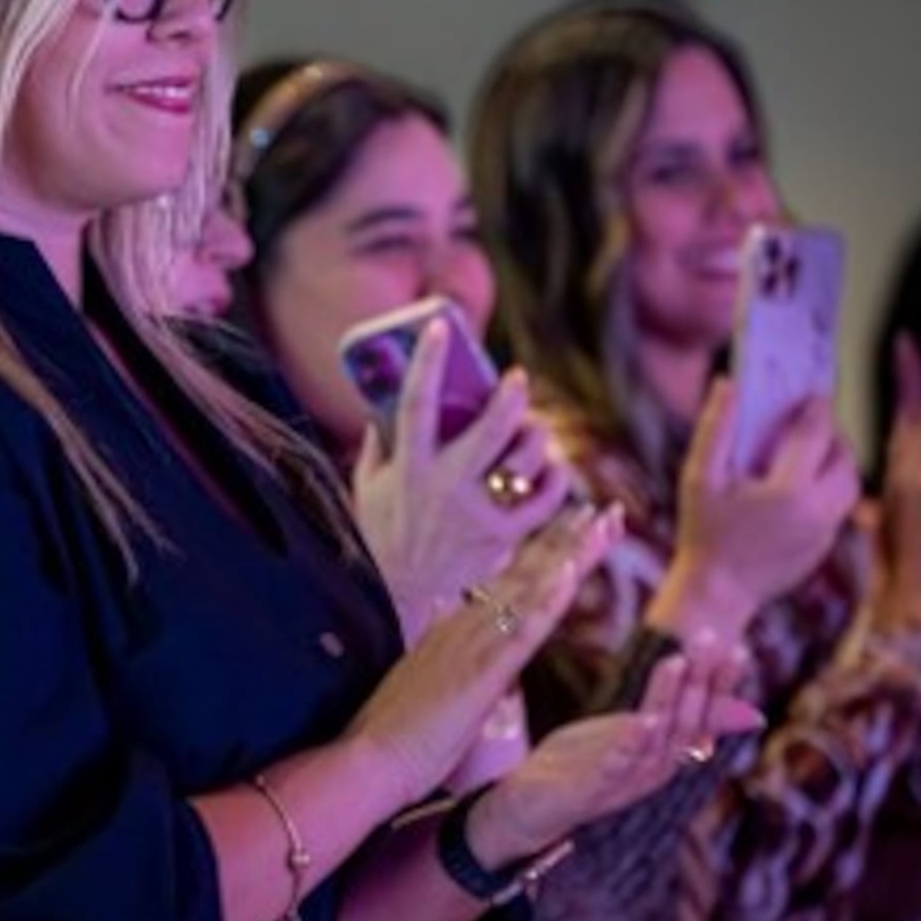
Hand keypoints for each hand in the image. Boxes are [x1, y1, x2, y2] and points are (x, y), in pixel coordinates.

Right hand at [345, 500, 622, 804]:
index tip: (574, 523)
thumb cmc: (391, 728)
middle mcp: (464, 625)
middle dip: (567, 539)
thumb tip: (436, 604)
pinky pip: (523, 631)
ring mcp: (472, 645)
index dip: (543, 549)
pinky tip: (569, 573)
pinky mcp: (481, 674)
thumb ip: (432, 637)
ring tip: (602, 521)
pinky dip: (548, 599)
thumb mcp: (417, 671)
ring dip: (568, 554)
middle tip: (605, 508)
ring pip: (530, 590)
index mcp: (453, 627)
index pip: (508, 579)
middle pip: (525, 573)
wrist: (366, 758)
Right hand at [353, 321, 569, 637]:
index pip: (415, 405)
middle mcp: (443, 489)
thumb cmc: (383, 527)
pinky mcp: (502, 538)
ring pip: (522, 462)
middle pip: (487, 432)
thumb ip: (379, 441)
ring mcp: (476, 514)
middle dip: (509, 399)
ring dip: (535, 438)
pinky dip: (553, 480)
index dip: (428, 363)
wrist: (400, 592)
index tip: (441, 328)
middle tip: (518, 378)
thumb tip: (387, 396)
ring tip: (533, 429)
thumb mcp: (367, 482)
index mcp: (408, 468)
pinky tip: (552, 468)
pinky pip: (542, 500)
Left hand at [467, 645, 763, 862]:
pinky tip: (643, 720)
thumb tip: (750, 711)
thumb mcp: (638, 733)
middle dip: (698, 680)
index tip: (737, 647)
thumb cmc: (588, 764)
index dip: (720, 684)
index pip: (703, 716)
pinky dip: (632, 742)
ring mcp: (626, 781)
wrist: (533, 808)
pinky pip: (617, 764)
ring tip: (676, 663)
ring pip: (655, 738)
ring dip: (666, 698)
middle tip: (706, 639)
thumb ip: (678, 716)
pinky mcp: (592, 789)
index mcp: (666, 754)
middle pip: (685, 722)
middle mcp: (655, 770)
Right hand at [660, 377, 859, 642]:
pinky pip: (839, 509)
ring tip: (811, 452)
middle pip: (845, 460)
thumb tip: (729, 383)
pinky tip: (800, 485)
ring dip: (837, 463)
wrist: (716, 595)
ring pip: (850, 486)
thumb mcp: (699, 477)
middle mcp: (816, 512)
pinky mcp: (824, 549)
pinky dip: (828, 489)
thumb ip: (715, 428)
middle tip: (813, 422)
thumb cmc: (702, 533)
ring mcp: (824, 534)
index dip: (816, 409)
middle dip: (834, 436)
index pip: (815, 435)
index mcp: (787, 490)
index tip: (813, 393)